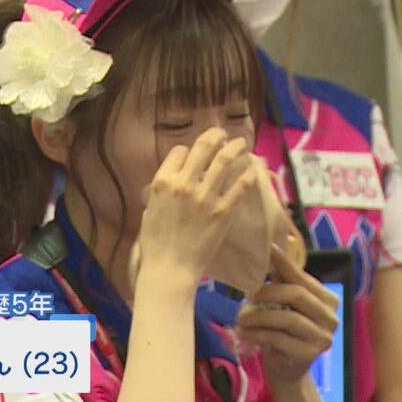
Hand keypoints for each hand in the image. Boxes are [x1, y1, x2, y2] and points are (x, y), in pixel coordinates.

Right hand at [137, 128, 257, 285]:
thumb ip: (162, 193)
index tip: (194, 154)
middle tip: (223, 134)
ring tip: (241, 143)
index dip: (188, 151)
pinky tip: (253, 167)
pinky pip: (240, 185)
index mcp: (162, 182)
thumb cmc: (155, 244)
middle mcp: (183, 184)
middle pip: (203, 147)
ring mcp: (205, 197)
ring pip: (224, 160)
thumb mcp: (148, 210)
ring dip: (235, 147)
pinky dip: (248, 172)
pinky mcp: (223, 212)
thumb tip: (172, 184)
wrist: (169, 268)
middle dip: (216, 135)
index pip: (179, 151)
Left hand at [237, 245, 339, 382]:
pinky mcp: (309, 354)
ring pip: (287, 318)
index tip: (268, 248)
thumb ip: (282, 278)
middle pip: (297, 295)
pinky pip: (278, 338)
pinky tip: (245, 331)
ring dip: (258, 316)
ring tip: (241, 317)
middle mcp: (331, 318)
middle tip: (248, 295)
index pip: (302, 278)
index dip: (284, 263)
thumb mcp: (284, 302)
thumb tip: (272, 246)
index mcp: (328, 299)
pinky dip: (257, 333)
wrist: (286, 366)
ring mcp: (323, 338)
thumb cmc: (284, 329)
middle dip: (268, 292)